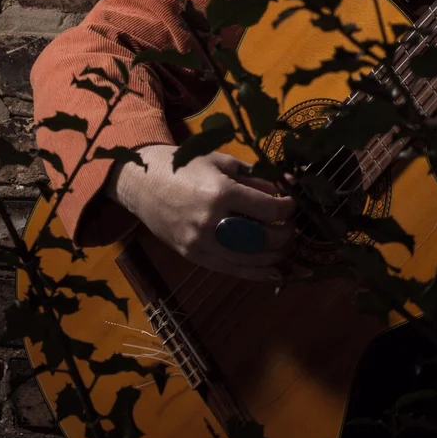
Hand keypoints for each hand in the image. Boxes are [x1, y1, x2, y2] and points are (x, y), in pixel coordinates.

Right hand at [109, 144, 295, 281]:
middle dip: (285, 235)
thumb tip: (289, 187)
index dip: (287, 208)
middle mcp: (211, 222)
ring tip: (285, 247)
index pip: (267, 209)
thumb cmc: (185, 167)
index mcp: (220, 193)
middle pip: (261, 238)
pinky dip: (255, 274)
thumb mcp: (223, 163)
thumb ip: (257, 178)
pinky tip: (273, 273)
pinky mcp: (193, 256)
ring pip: (248, 260)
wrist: (143, 183)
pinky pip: (230, 270)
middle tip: (292, 227)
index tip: (292, 204)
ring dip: (274, 256)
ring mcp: (200, 243)